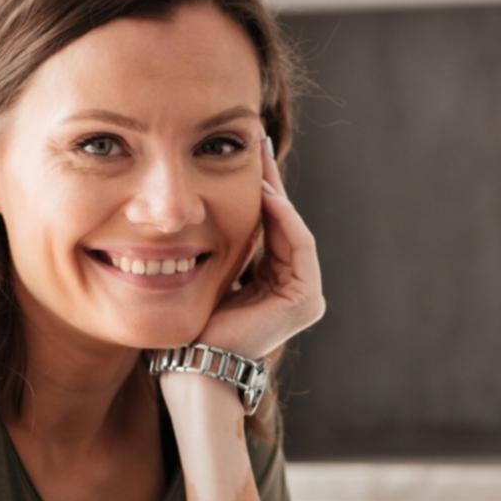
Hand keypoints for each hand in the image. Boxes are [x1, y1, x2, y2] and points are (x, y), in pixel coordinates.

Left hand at [194, 132, 325, 360]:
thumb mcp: (211, 268)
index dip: (258, 188)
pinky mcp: (306, 300)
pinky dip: (283, 219)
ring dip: (275, 194)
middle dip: (269, 181)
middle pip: (283, 224)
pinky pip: (299, 246)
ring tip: (258, 159)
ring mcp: (305, 296)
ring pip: (293, 230)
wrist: (196, 361)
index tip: (245, 152)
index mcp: (273, 283)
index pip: (268, 226)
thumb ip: (222, 241)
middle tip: (256, 139)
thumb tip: (207, 197)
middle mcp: (294, 288)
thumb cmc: (194, 321)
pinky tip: (263, 194)